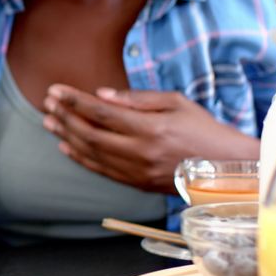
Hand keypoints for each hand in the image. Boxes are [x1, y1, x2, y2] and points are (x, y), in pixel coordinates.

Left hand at [42, 85, 259, 192]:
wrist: (228, 170)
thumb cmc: (204, 130)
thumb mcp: (177, 103)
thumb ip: (137, 99)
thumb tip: (101, 94)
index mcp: (152, 127)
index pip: (102, 112)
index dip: (74, 101)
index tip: (55, 91)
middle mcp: (141, 151)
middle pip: (90, 133)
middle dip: (65, 116)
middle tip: (47, 104)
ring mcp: (137, 171)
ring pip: (91, 153)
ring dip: (66, 136)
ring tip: (49, 121)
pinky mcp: (138, 184)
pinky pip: (101, 171)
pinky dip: (80, 158)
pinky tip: (66, 146)